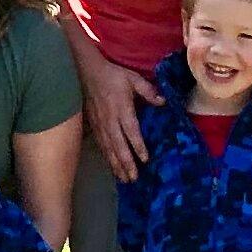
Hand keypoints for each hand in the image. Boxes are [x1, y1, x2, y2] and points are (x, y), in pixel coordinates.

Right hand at [80, 48, 144, 181]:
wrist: (87, 72)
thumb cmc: (113, 75)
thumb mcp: (133, 78)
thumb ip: (148, 91)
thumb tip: (163, 101)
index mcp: (122, 109)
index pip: (131, 131)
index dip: (137, 146)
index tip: (145, 159)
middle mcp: (110, 120)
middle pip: (118, 145)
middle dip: (126, 163)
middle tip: (134, 178)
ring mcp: (100, 125)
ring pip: (109, 149)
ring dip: (116, 165)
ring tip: (124, 179)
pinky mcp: (94, 126)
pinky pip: (101, 146)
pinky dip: (107, 158)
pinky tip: (112, 167)